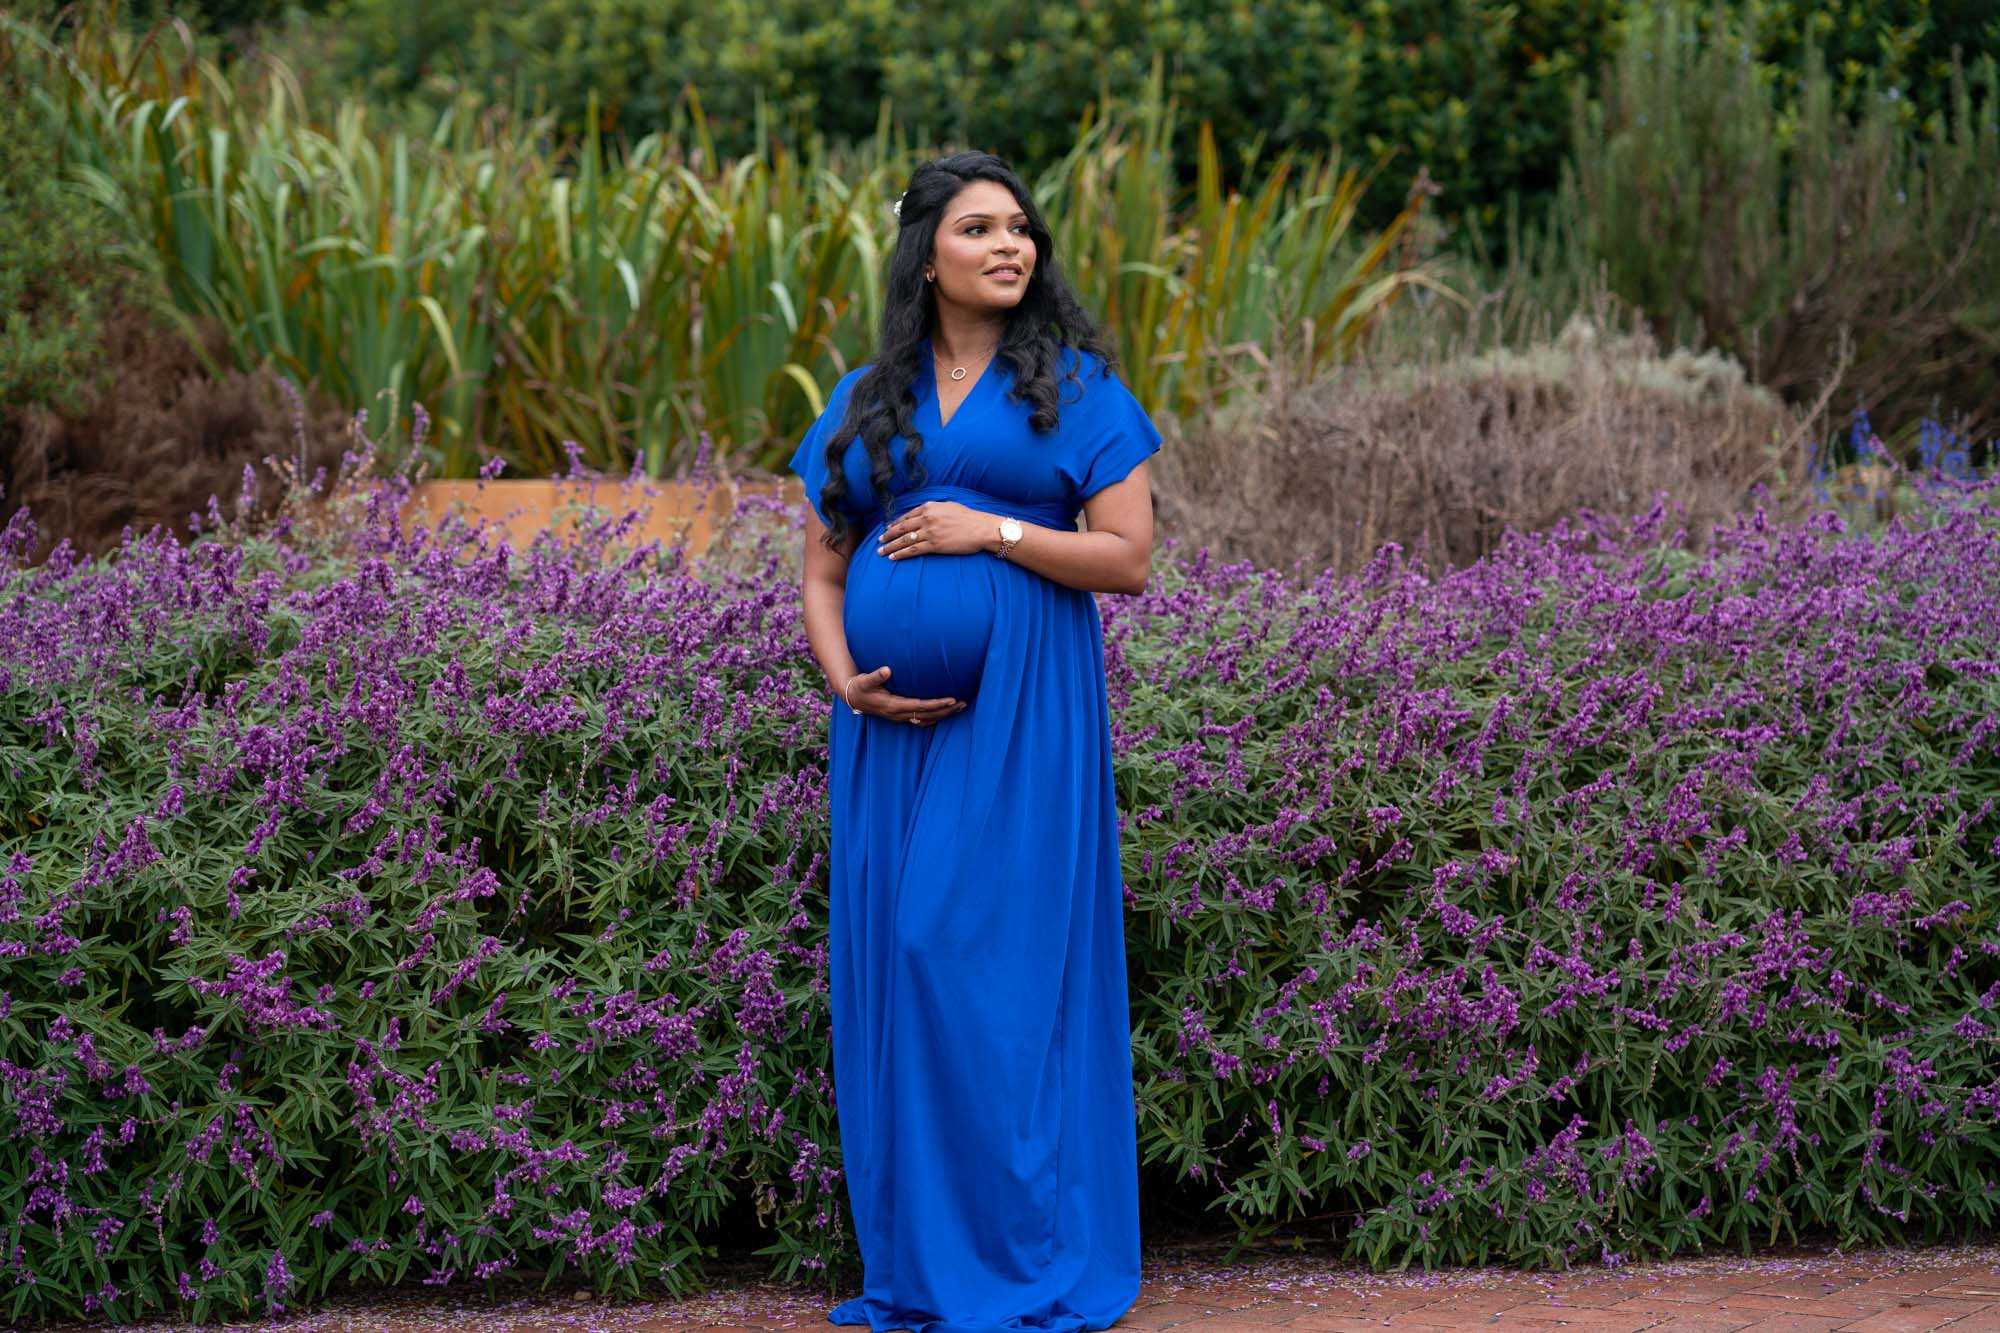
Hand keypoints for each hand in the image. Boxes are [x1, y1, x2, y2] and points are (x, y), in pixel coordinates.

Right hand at [845, 665, 967, 725]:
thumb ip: (876, 676)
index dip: (937, 704)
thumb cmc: (860, 686)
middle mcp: (899, 714)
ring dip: (944, 715)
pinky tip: (945, 713)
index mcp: (894, 705)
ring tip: (960, 707)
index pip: (921, 706)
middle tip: (963, 703)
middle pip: (928, 715)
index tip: (952, 699)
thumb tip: (887, 669)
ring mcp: (901, 717)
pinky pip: (922, 720)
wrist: (853, 698)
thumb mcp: (865, 680)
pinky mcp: (901, 716)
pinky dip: (935, 717)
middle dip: (946, 710)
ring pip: (927, 719)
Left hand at [876, 501, 994, 558]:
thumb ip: (934, 509)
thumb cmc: (968, 517)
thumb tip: (924, 513)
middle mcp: (926, 518)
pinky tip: (893, 557)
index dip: (895, 524)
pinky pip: (913, 550)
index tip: (887, 529)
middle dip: (888, 535)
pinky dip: (901, 554)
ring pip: (905, 540)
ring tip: (881, 552)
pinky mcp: (934, 545)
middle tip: (879, 540)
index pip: (906, 516)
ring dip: (891, 546)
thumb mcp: (948, 506)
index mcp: (929, 507)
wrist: (981, 528)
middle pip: (902, 528)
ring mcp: (929, 532)